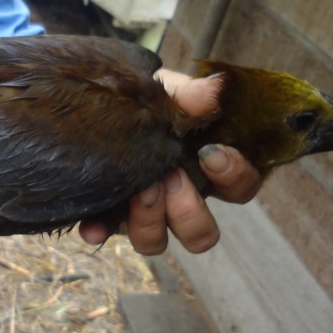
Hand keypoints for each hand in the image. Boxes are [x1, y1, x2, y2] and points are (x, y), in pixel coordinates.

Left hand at [78, 70, 260, 254]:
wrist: (104, 98)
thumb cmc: (150, 100)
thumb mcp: (171, 92)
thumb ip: (193, 94)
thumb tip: (217, 89)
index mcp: (206, 170)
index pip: (240, 188)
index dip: (234, 177)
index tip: (210, 152)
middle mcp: (179, 200)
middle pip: (202, 233)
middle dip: (188, 210)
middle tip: (171, 176)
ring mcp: (144, 214)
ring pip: (156, 243)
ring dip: (150, 221)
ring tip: (138, 190)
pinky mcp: (109, 216)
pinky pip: (106, 235)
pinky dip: (101, 230)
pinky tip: (93, 222)